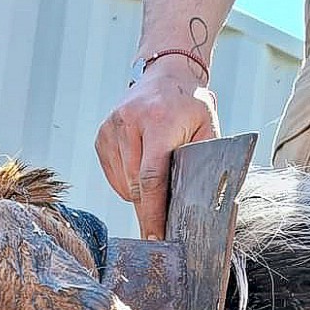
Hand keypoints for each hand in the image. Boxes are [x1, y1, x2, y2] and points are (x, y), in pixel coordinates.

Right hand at [96, 60, 218, 238]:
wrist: (166, 73)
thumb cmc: (190, 106)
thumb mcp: (207, 127)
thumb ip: (203, 160)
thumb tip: (201, 200)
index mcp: (159, 120)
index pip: (151, 177)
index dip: (152, 212)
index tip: (154, 235)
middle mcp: (130, 122)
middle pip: (135, 184)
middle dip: (147, 210)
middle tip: (158, 227)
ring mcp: (112, 128)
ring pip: (123, 183)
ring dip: (139, 195)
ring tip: (157, 184)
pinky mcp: (102, 135)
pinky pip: (114, 176)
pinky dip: (128, 184)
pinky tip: (142, 169)